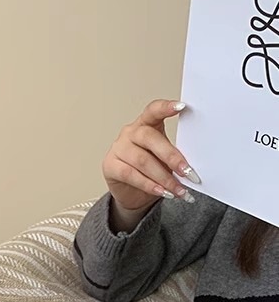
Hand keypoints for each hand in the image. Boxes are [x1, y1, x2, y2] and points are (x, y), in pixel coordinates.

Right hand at [102, 99, 200, 213]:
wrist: (133, 194)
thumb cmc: (151, 172)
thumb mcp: (165, 160)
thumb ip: (175, 157)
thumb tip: (192, 167)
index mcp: (146, 124)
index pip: (154, 110)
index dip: (166, 108)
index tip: (182, 107)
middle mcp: (130, 133)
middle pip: (150, 138)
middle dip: (171, 156)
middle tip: (187, 171)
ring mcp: (118, 148)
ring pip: (142, 160)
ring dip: (163, 177)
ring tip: (177, 189)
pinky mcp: (110, 166)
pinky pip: (131, 175)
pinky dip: (149, 185)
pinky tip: (161, 191)